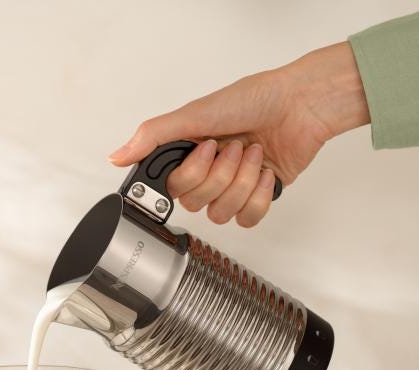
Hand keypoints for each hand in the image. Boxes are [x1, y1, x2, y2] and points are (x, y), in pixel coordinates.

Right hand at [108, 42, 369, 226]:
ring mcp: (233, 187)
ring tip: (254, 154)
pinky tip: (267, 172)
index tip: (207, 148)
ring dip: (243, 182)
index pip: (173, 189)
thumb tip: (117, 156)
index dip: (193, 174)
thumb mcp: (195, 112)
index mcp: (188, 154)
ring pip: (222, 214)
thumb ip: (153, 136)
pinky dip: (261, 195)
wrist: (300, 104)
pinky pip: (248, 219)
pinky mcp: (258, 197)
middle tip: (234, 146)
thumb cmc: (254, 99)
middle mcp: (207, 173)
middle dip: (222, 174)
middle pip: (197, 204)